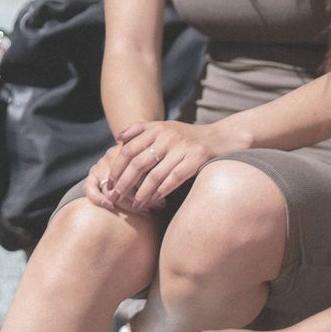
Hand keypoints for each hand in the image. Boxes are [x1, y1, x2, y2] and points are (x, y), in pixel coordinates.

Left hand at [88, 120, 235, 211]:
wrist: (220, 137)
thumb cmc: (186, 136)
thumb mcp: (163, 127)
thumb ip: (140, 130)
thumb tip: (118, 139)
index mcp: (156, 129)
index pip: (129, 150)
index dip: (117, 168)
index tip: (110, 183)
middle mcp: (167, 136)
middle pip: (139, 163)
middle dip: (125, 183)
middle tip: (115, 198)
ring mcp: (182, 147)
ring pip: (156, 174)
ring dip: (143, 192)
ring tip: (135, 205)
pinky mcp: (197, 157)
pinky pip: (176, 177)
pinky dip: (164, 190)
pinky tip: (156, 200)